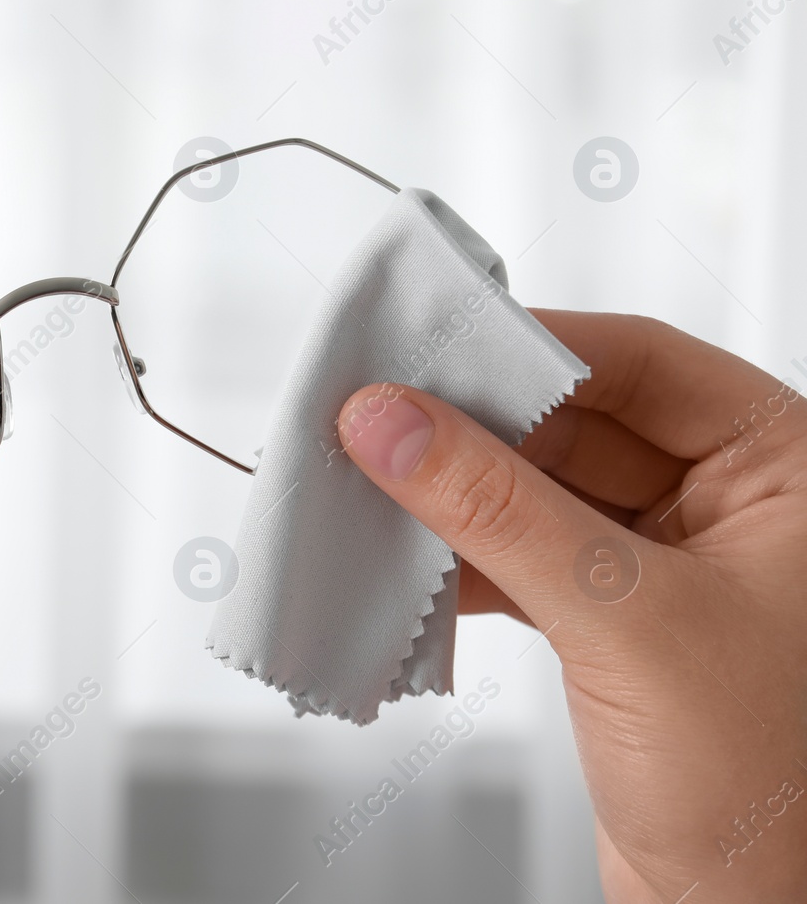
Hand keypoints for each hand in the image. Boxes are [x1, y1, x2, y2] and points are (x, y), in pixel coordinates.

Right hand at [337, 310, 806, 901]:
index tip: (430, 344)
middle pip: (577, 423)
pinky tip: (404, 564)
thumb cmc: (765, 792)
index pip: (642, 365)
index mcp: (787, 471)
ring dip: (455, 498)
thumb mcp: (624, 619)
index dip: (533, 348)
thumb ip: (497, 509)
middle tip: (376, 419)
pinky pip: (522, 557)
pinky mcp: (616, 623)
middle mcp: (734, 506)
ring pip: (538, 492)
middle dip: (474, 428)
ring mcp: (670, 565)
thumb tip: (390, 421)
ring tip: (371, 488)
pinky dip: (460, 561)